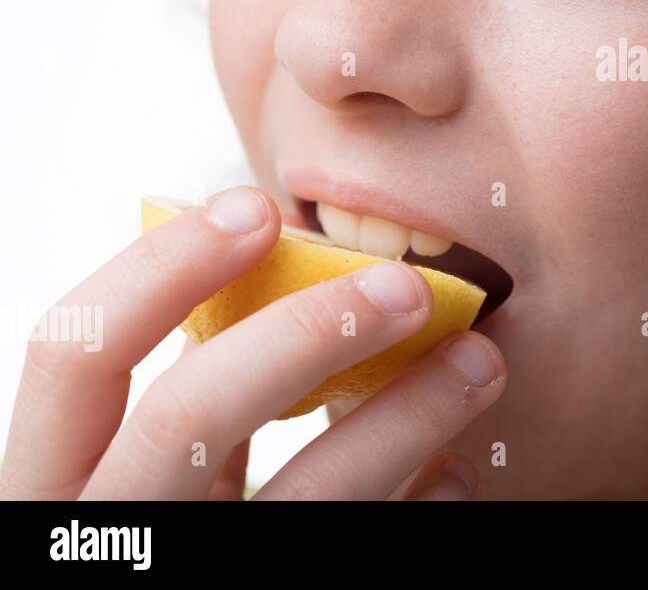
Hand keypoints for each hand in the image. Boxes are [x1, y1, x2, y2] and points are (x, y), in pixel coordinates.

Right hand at [0, 186, 505, 499]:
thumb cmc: (181, 523)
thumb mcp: (153, 466)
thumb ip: (191, 391)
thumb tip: (271, 259)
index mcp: (58, 477)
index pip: (76, 352)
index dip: (162, 266)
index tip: (262, 205)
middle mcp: (115, 534)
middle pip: (188, 415)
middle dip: (306, 331)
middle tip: (409, 285)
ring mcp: (196, 577)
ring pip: (308, 494)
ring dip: (409, 413)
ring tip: (479, 362)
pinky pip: (365, 549)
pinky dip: (425, 500)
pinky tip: (457, 467)